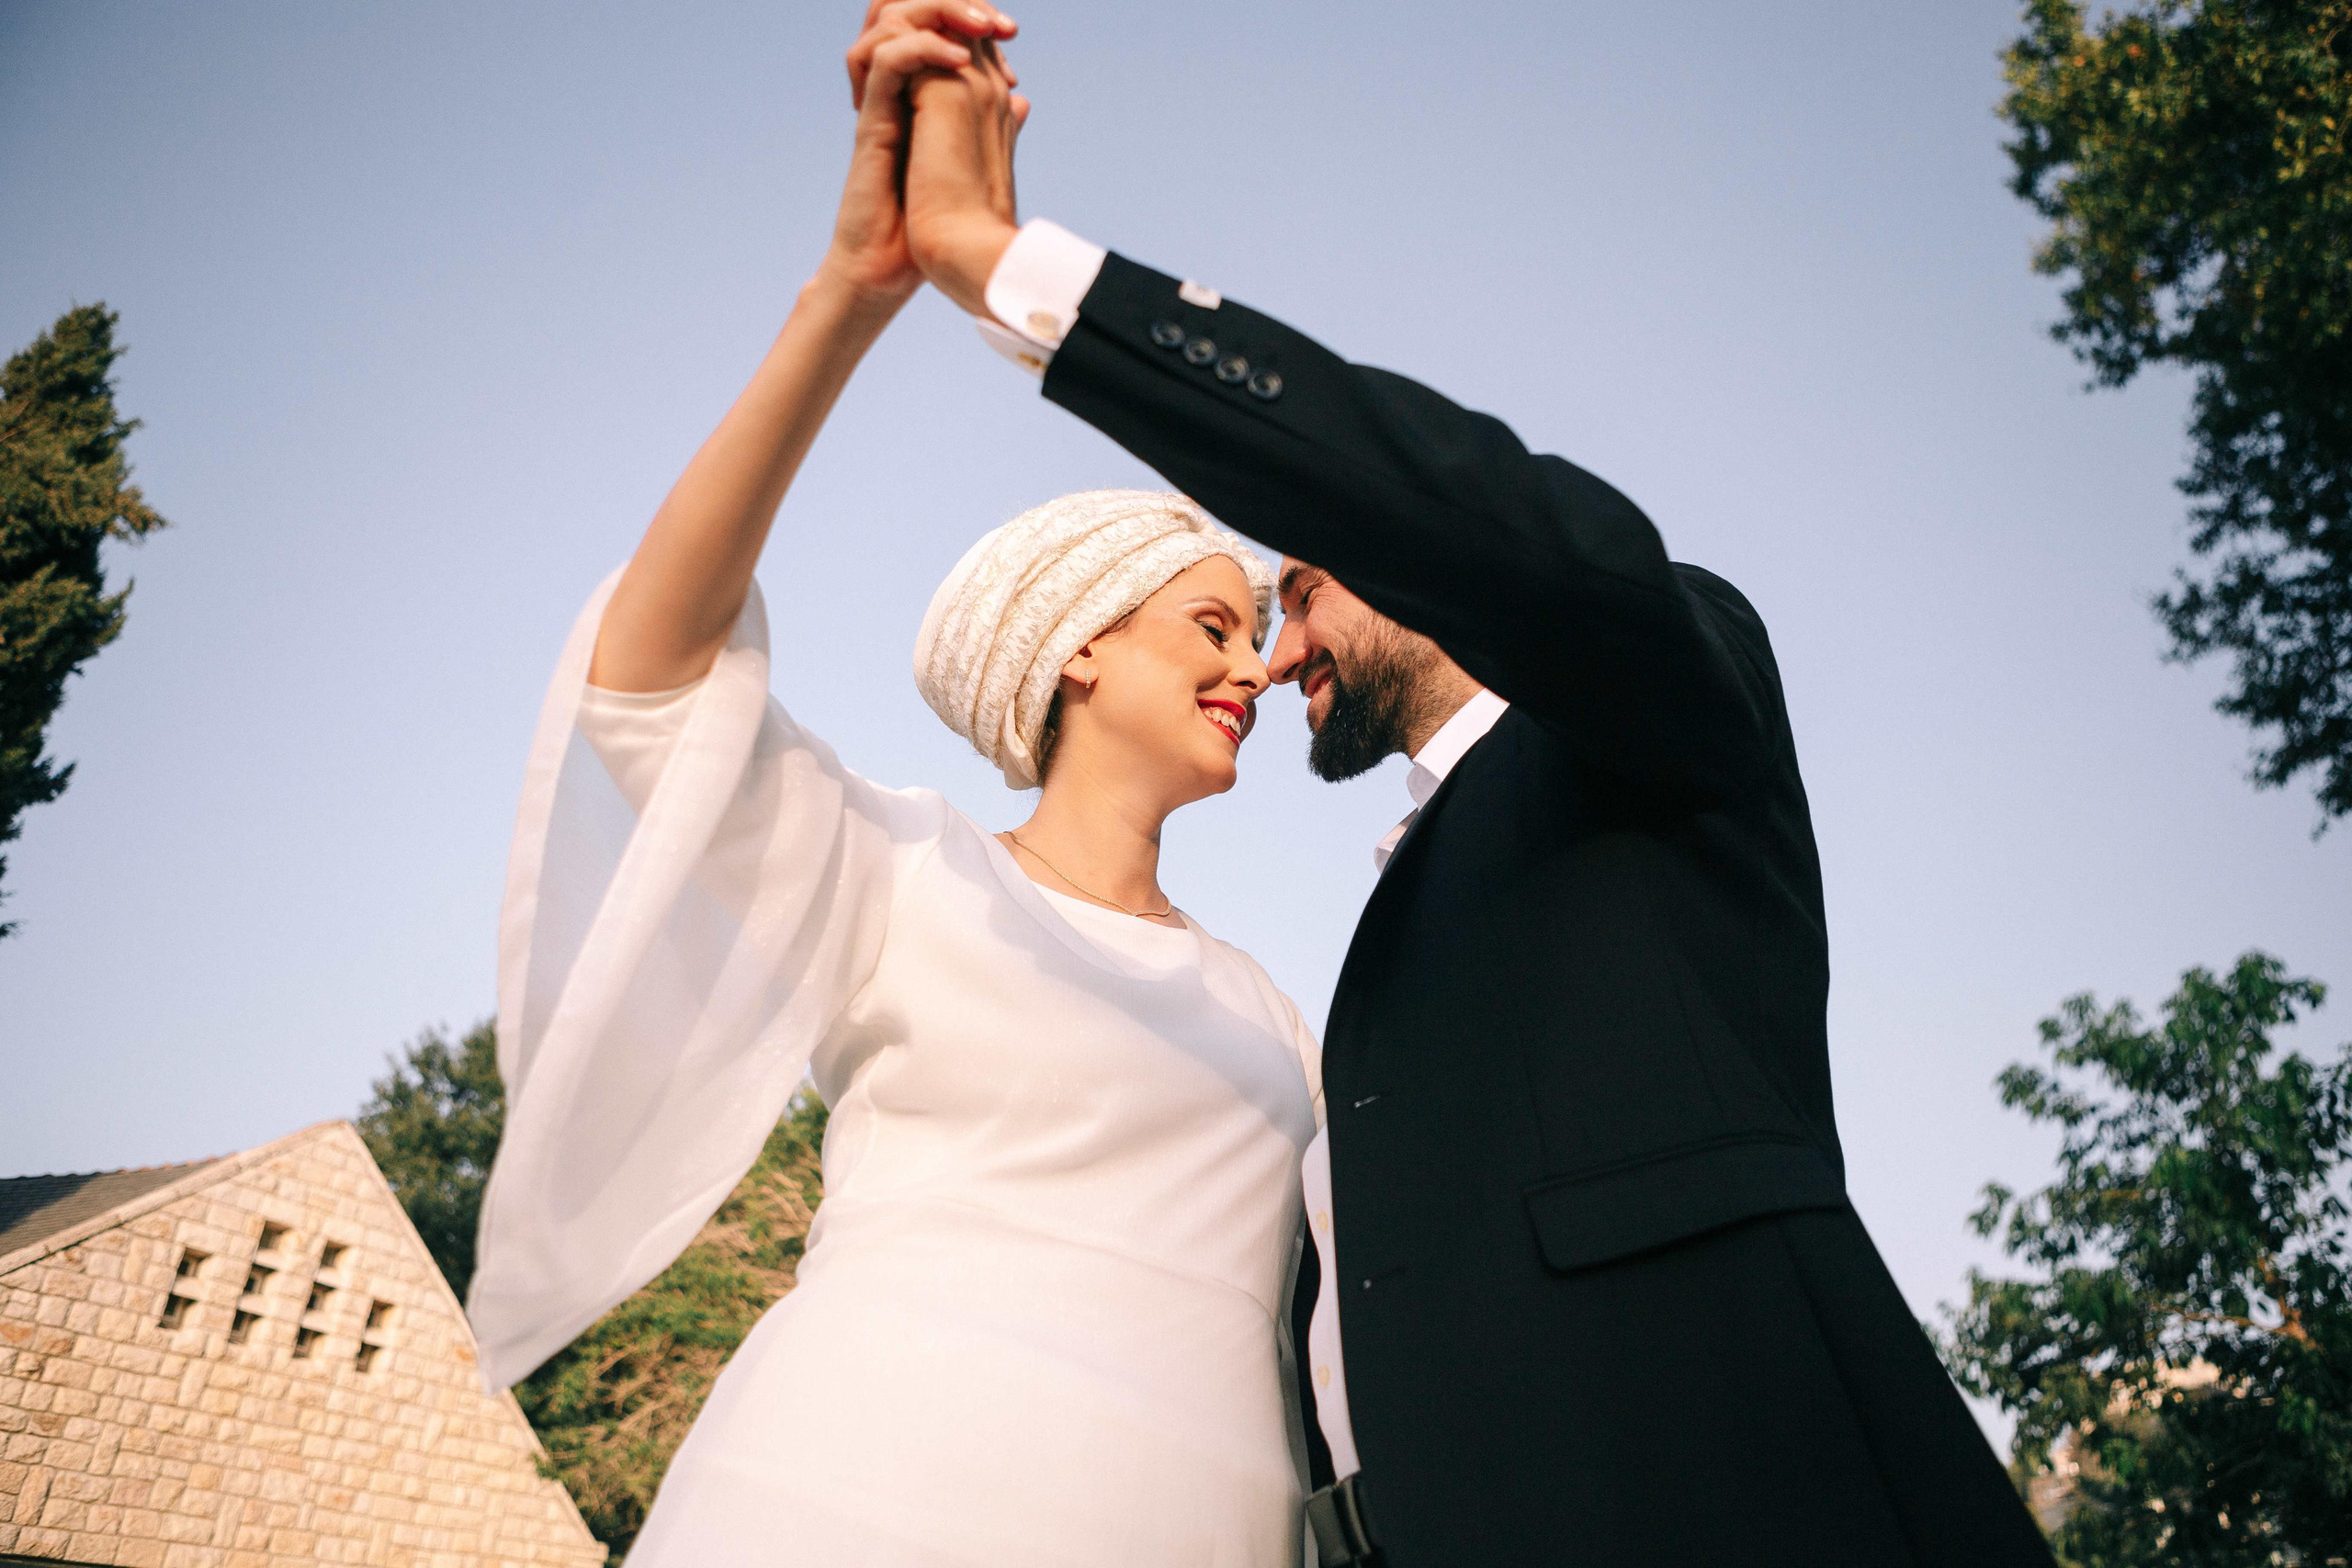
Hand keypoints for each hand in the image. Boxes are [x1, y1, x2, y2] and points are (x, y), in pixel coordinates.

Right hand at [822, 1, 1018, 305]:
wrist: (894, 270)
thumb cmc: (930, 229)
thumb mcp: (973, 166)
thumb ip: (989, 124)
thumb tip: (1021, 98)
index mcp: (916, 94)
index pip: (929, 24)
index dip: (968, 15)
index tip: (1009, 31)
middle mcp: (893, 92)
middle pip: (902, 9)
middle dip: (952, 2)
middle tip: (997, 22)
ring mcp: (879, 105)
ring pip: (887, 21)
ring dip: (937, 12)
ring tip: (981, 28)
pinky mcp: (870, 124)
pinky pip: (883, 62)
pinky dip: (922, 49)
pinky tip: (958, 61)